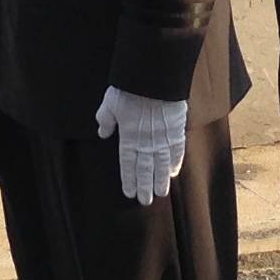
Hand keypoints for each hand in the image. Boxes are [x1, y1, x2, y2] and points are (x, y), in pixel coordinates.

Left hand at [96, 85, 188, 203]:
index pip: (128, 164)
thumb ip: (106, 119)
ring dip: (161, 180)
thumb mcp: (110, 103)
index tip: (130, 193)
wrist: (155, 79)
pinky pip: (177, 150)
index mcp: (129, 137)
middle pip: (146, 169)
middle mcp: (146, 141)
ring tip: (161, 193)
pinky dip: (176, 162)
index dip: (129, 179)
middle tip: (146, 201)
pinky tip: (174, 172)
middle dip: (145, 186)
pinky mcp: (177, 129)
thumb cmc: (130, 89)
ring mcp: (163, 137)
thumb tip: (102, 133)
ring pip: (162, 164)